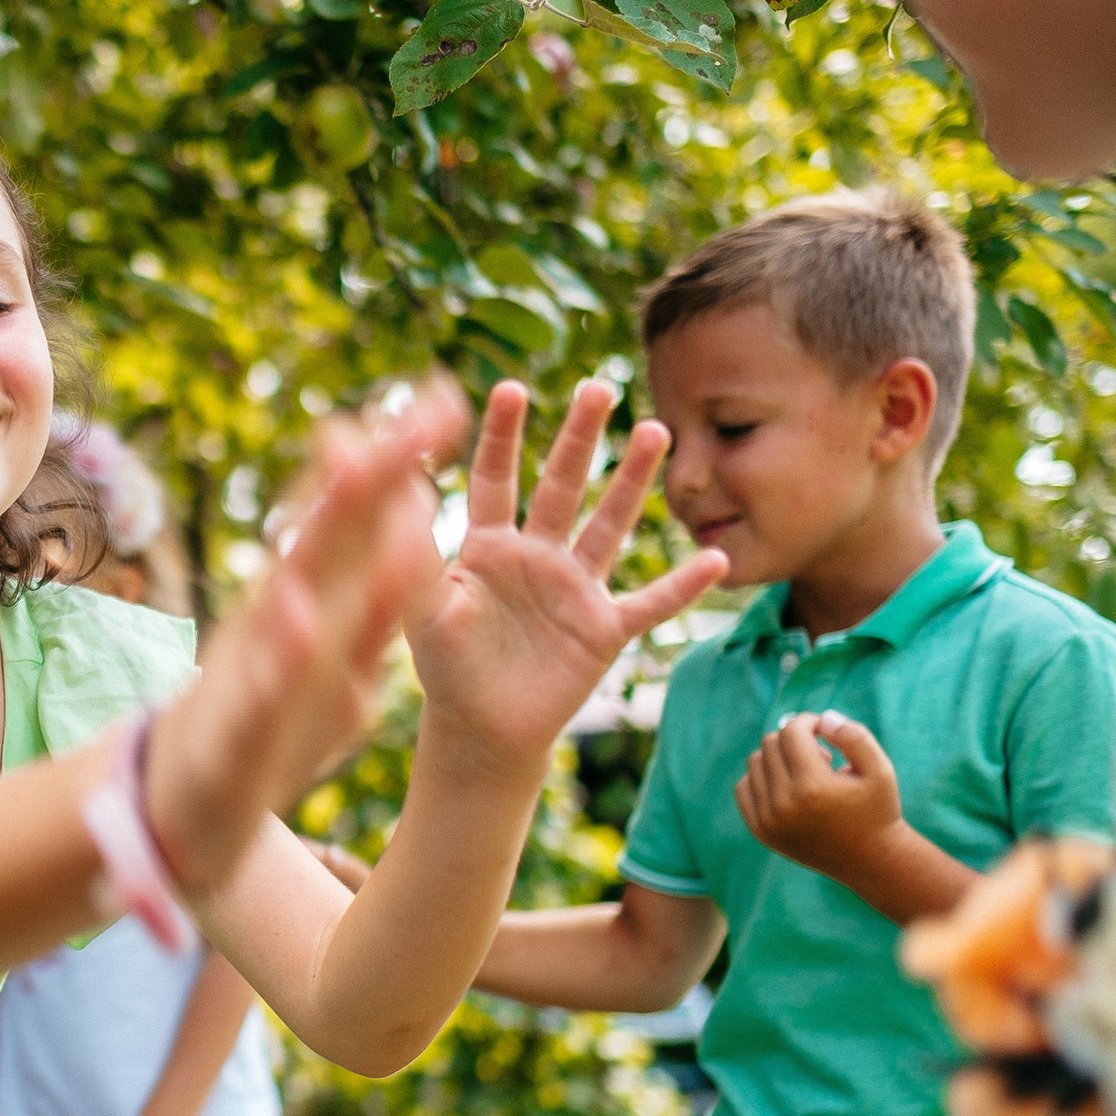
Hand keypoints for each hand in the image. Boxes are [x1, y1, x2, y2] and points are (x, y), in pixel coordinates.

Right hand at [150, 380, 466, 892]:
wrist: (187, 798)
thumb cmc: (270, 719)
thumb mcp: (338, 654)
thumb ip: (378, 592)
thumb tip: (424, 517)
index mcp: (317, 600)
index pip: (364, 519)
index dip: (403, 459)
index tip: (450, 395)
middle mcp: (283, 617)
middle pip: (331, 534)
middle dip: (371, 473)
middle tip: (414, 412)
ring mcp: (256, 668)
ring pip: (293, 590)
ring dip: (323, 533)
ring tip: (355, 477)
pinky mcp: (238, 729)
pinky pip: (263, 686)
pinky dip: (283, 654)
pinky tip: (302, 621)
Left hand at [409, 379, 727, 769]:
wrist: (480, 730)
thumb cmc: (446, 668)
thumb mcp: (423, 612)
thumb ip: (415, 562)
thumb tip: (398, 502)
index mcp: (488, 546)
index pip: (496, 479)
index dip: (503, 436)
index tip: (511, 387)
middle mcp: (537, 556)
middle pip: (563, 485)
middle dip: (580, 437)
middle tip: (599, 385)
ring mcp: (575, 589)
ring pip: (609, 525)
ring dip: (632, 482)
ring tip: (655, 431)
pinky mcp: (604, 629)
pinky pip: (650, 603)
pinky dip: (682, 586)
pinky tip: (717, 557)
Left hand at [735, 712, 903, 878]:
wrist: (868, 860)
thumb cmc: (876, 809)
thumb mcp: (879, 769)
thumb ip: (854, 737)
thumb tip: (823, 718)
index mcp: (813, 787)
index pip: (791, 733)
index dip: (808, 723)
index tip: (824, 732)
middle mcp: (784, 804)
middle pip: (771, 744)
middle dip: (795, 740)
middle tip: (822, 758)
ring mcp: (768, 820)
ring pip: (755, 762)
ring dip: (779, 758)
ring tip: (809, 775)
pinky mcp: (760, 831)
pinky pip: (744, 787)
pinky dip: (762, 778)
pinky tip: (790, 786)